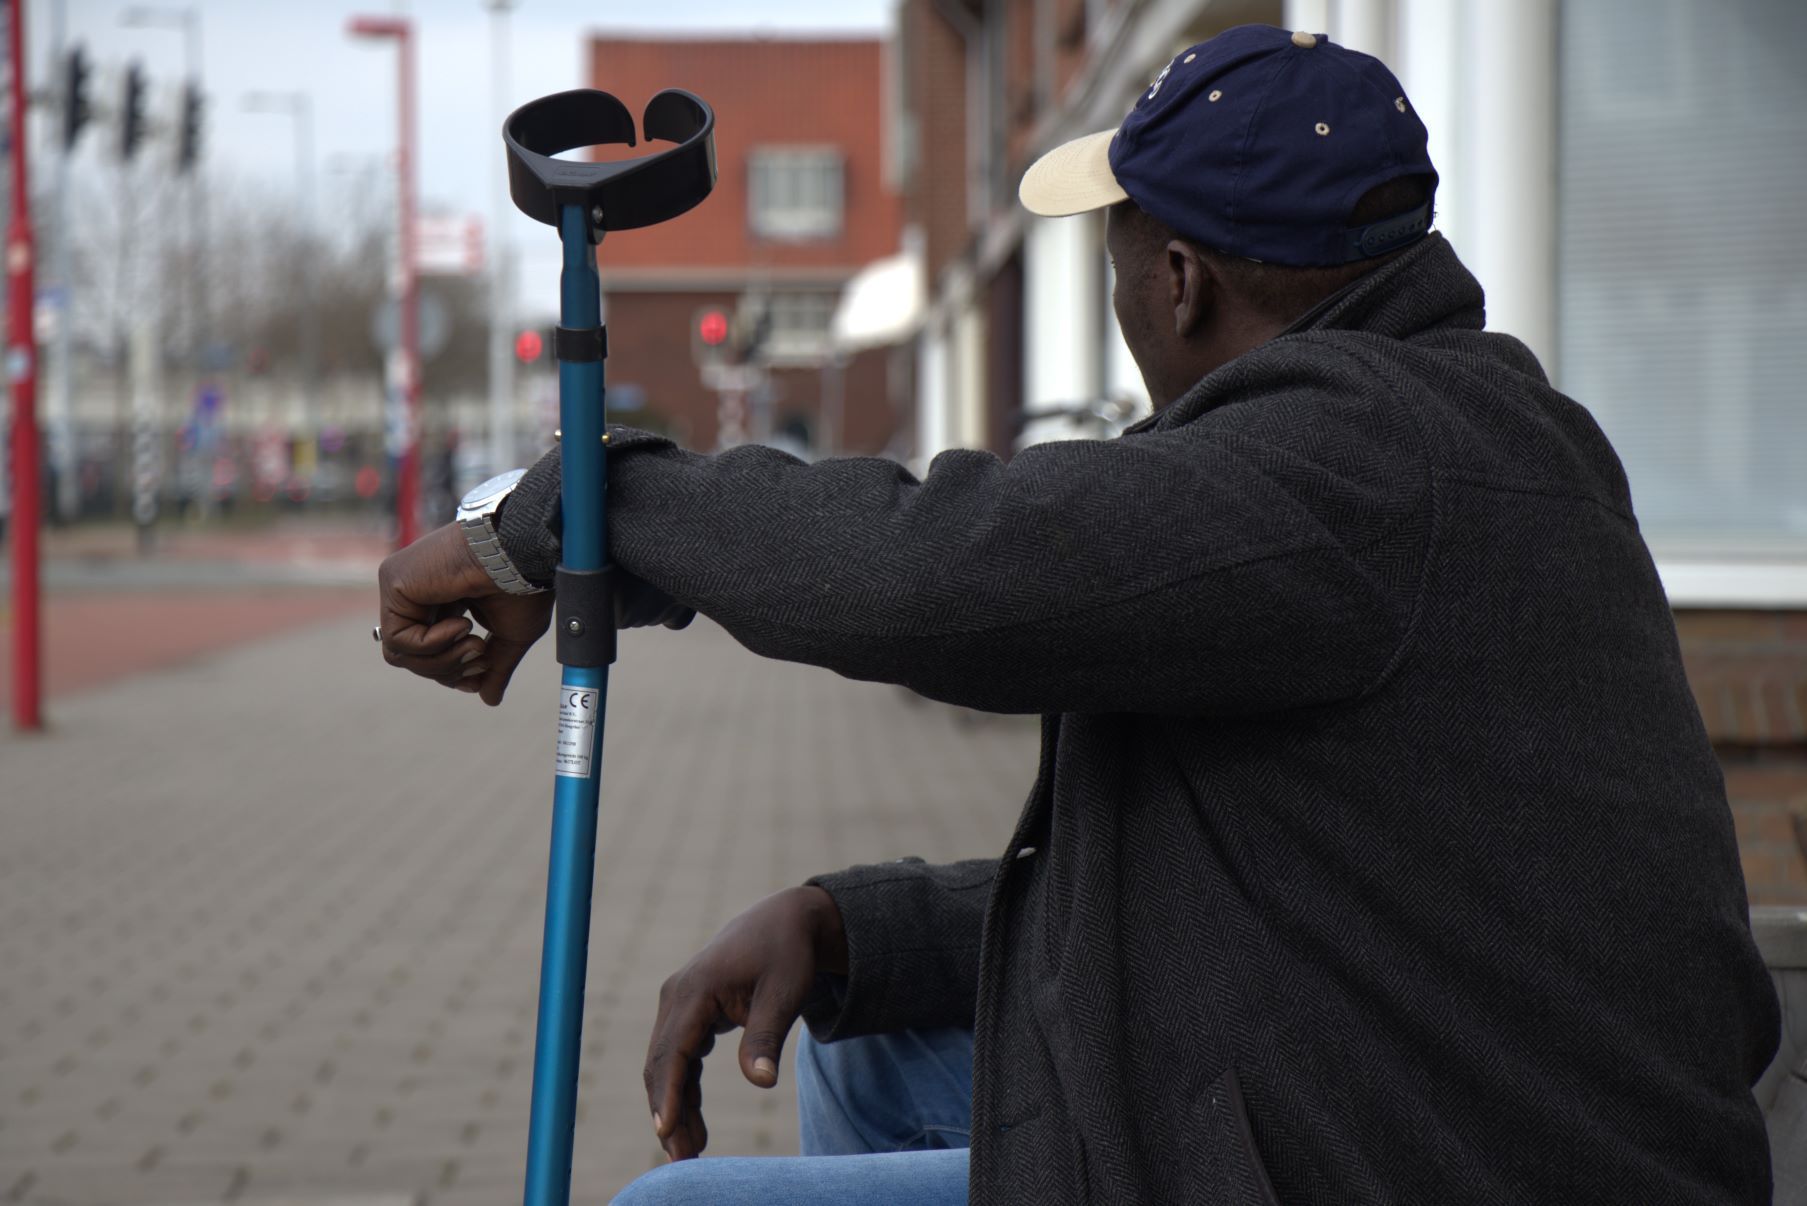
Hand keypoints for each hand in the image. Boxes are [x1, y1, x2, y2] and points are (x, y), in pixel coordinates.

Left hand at [376, 522, 552, 705]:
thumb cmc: (522, 586)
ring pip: (400, 654)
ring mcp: (401, 586)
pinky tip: (461, 623)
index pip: (430, 651)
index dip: (452, 670)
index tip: (481, 673)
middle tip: (480, 658)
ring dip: (441, 661)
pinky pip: (398, 640)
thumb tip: (488, 700)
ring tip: (474, 644)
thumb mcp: (510, 637)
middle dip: (448, 669)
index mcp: (443, 599)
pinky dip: (432, 644)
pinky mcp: (393, 582)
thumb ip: (495, 667)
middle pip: (412, 657)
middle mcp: (417, 592)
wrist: (521, 554)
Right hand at [643, 886, 847, 1160]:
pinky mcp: (689, 1013)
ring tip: (690, 1151)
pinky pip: (679, 1058)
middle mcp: (677, 996)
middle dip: (668, 1112)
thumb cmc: (787, 955)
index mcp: (696, 989)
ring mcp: (680, 1004)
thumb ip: (766, 1036)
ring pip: (667, 1065)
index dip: (667, 1094)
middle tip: (684, 1159)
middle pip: (662, 1063)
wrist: (786, 921)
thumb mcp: (784, 993)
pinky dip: (683, 1089)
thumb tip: (761, 1083)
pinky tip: (693, 1122)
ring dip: (675, 1106)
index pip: (673, 1050)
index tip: (665, 1131)